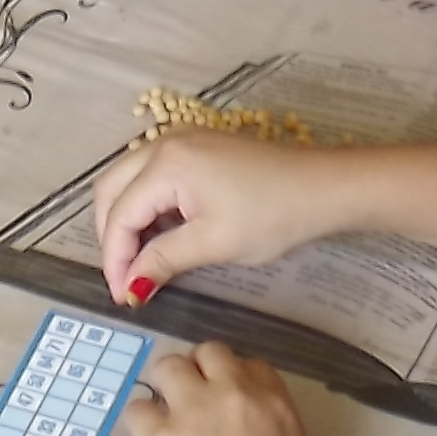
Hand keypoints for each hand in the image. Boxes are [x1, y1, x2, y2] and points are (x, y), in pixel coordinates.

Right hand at [94, 132, 355, 301]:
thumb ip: (163, 260)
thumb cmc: (273, 215)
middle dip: (113, 237)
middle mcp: (164, 143)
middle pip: (112, 190)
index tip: (122, 296)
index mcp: (166, 164)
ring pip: (128, 179)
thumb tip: (130, 286)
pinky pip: (151, 174)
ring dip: (127, 219)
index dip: (115, 259)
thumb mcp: (214, 243)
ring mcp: (180, 139)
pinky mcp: (196, 146)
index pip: (120, 215)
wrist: (325, 187)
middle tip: (126, 279)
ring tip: (142, 261)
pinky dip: (146, 204)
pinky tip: (161, 234)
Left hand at [121, 339, 321, 435]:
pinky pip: (137, 407)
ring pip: (169, 365)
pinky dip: (141, 419)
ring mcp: (192, 410)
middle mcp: (233, 393)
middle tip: (197, 400)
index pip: (254, 367)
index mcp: (276, 404)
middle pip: (211, 353)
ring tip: (167, 411)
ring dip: (168, 384)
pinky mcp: (157, 435)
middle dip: (202, 371)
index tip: (233, 401)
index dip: (240, 380)